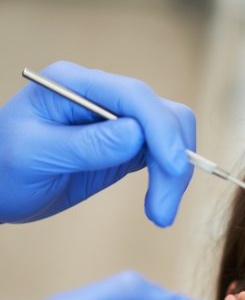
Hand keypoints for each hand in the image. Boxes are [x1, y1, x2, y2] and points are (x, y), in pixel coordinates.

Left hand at [0, 61, 194, 225]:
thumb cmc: (2, 167)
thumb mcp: (35, 155)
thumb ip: (86, 144)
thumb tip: (137, 134)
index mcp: (75, 84)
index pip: (135, 97)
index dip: (162, 130)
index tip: (174, 167)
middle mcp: (103, 96)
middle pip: (164, 116)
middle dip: (173, 161)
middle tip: (162, 209)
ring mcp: (118, 120)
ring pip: (171, 137)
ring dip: (174, 176)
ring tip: (160, 215)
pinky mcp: (128, 145)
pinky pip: (162, 155)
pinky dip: (167, 180)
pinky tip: (156, 206)